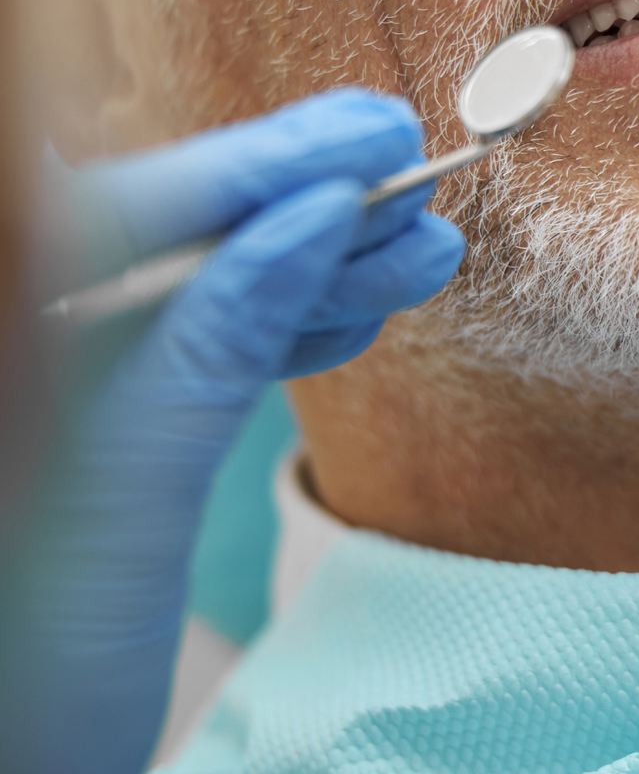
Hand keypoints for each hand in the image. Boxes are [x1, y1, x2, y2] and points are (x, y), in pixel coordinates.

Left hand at [2, 89, 465, 773]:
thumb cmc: (18, 679)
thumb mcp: (115, 495)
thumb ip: (205, 344)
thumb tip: (308, 217)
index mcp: (8, 334)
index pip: (123, 208)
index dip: (255, 163)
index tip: (369, 136)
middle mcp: (31, 340)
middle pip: (167, 238)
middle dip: (297, 206)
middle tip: (411, 169)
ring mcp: (60, 393)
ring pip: (196, 296)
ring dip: (312, 270)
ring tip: (420, 249)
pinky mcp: (93, 441)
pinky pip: (194, 359)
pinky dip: (280, 335)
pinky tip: (355, 313)